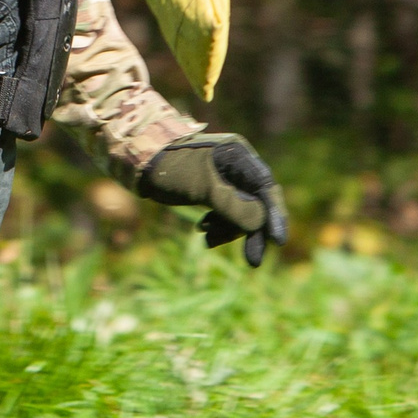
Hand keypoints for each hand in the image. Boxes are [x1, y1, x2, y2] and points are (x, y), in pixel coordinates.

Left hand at [138, 132, 289, 265]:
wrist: (139, 160)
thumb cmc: (171, 167)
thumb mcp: (203, 187)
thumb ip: (232, 205)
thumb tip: (258, 224)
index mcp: (238, 155)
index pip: (265, 187)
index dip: (274, 215)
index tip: (277, 241)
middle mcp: (236, 164)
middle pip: (256, 202)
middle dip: (251, 231)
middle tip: (253, 261)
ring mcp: (225, 177)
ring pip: (240, 211)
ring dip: (229, 229)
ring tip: (208, 240)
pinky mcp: (213, 189)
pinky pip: (226, 211)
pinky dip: (218, 224)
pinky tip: (204, 233)